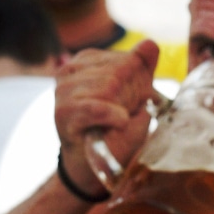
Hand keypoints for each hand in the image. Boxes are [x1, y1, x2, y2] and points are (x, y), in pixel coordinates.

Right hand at [54, 40, 159, 196]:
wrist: (91, 169)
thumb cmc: (113, 134)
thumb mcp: (135, 98)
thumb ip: (142, 69)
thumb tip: (150, 44)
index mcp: (87, 60)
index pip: (129, 59)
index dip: (140, 86)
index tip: (132, 105)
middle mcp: (70, 69)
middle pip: (121, 71)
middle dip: (131, 98)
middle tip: (123, 118)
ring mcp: (64, 90)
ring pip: (111, 86)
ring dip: (122, 110)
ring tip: (114, 124)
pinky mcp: (64, 113)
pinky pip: (98, 107)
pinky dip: (113, 116)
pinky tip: (118, 123)